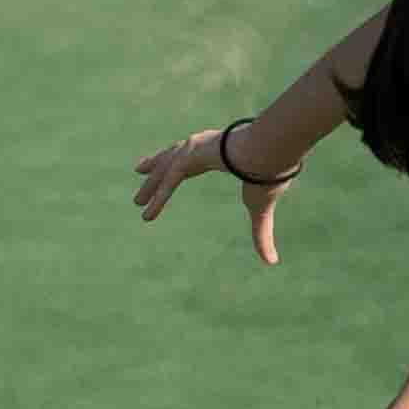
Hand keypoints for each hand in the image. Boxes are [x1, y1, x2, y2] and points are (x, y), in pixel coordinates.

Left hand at [130, 121, 291, 266]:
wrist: (272, 151)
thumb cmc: (270, 173)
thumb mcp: (260, 208)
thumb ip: (261, 235)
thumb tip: (272, 263)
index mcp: (222, 152)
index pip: (193, 160)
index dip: (180, 165)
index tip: (170, 166)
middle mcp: (204, 146)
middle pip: (173, 159)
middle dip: (156, 168)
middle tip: (139, 171)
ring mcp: (196, 148)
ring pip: (166, 170)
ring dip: (151, 187)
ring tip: (137, 203)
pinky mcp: (191, 156)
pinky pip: (170, 180)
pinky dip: (159, 198)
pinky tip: (147, 215)